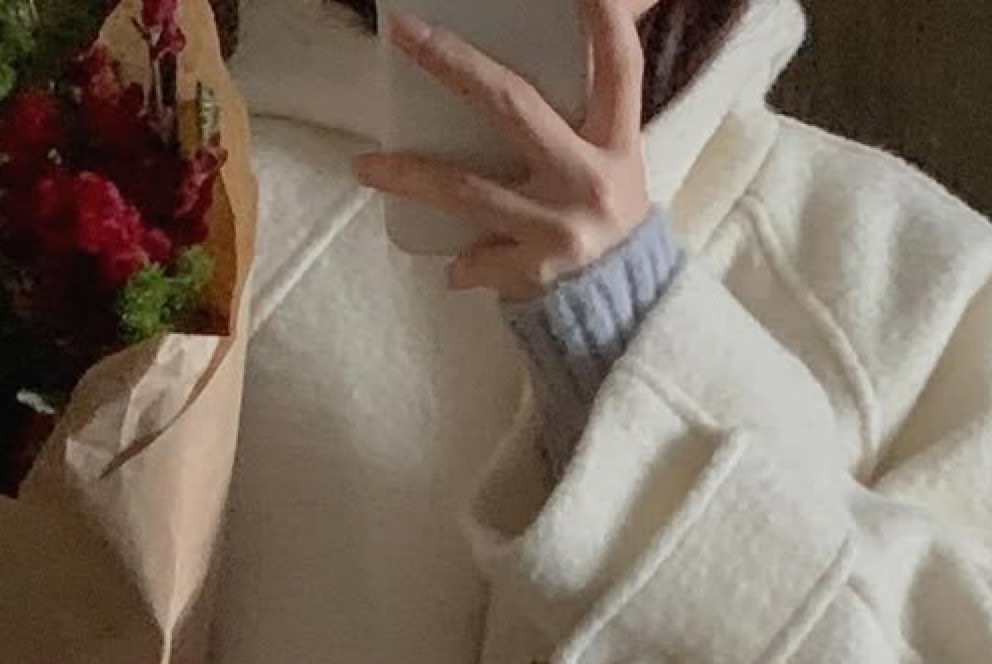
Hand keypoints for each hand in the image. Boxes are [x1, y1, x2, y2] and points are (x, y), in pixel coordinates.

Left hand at [353, 0, 652, 299]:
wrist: (628, 307)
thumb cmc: (611, 219)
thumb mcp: (614, 158)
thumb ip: (587, 113)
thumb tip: (556, 46)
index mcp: (615, 141)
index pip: (618, 64)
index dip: (604, 18)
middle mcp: (587, 177)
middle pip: (514, 107)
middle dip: (455, 66)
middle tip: (406, 34)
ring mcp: (557, 227)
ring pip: (467, 191)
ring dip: (409, 176)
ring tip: (362, 166)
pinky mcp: (532, 272)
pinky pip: (475, 261)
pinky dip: (462, 264)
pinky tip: (453, 267)